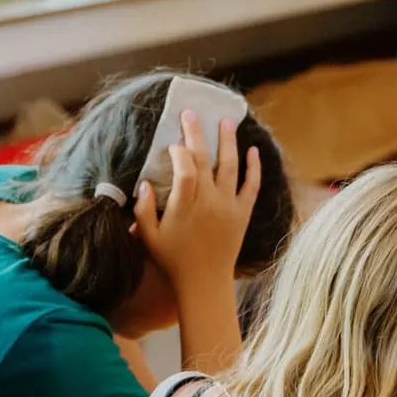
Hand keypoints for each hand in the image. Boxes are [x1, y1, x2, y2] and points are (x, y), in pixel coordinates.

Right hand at [133, 112, 261, 293]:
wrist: (205, 283)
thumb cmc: (172, 260)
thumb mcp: (148, 236)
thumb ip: (142, 208)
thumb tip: (144, 182)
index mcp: (185, 205)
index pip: (185, 167)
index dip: (178, 151)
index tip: (172, 144)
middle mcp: (210, 202)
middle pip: (205, 160)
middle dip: (197, 133)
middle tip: (191, 113)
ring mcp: (230, 206)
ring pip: (231, 167)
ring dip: (228, 142)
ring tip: (226, 122)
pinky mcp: (243, 214)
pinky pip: (252, 186)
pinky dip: (254, 167)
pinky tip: (252, 150)